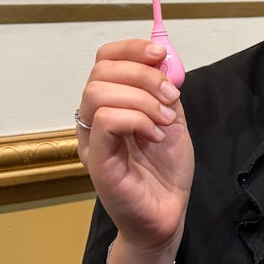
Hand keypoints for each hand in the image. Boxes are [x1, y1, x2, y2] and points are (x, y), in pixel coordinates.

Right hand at [76, 39, 193, 254]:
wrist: (167, 214)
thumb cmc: (165, 170)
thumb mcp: (171, 118)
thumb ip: (165, 88)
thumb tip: (165, 58)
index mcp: (109, 103)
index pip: (105, 59)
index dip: (132, 49)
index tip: (161, 55)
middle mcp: (92, 118)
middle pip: (101, 71)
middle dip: (143, 74)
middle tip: (170, 96)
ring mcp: (91, 140)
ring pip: (98, 92)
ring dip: (141, 98)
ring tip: (164, 119)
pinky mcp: (97, 160)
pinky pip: (104, 121)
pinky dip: (136, 119)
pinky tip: (155, 135)